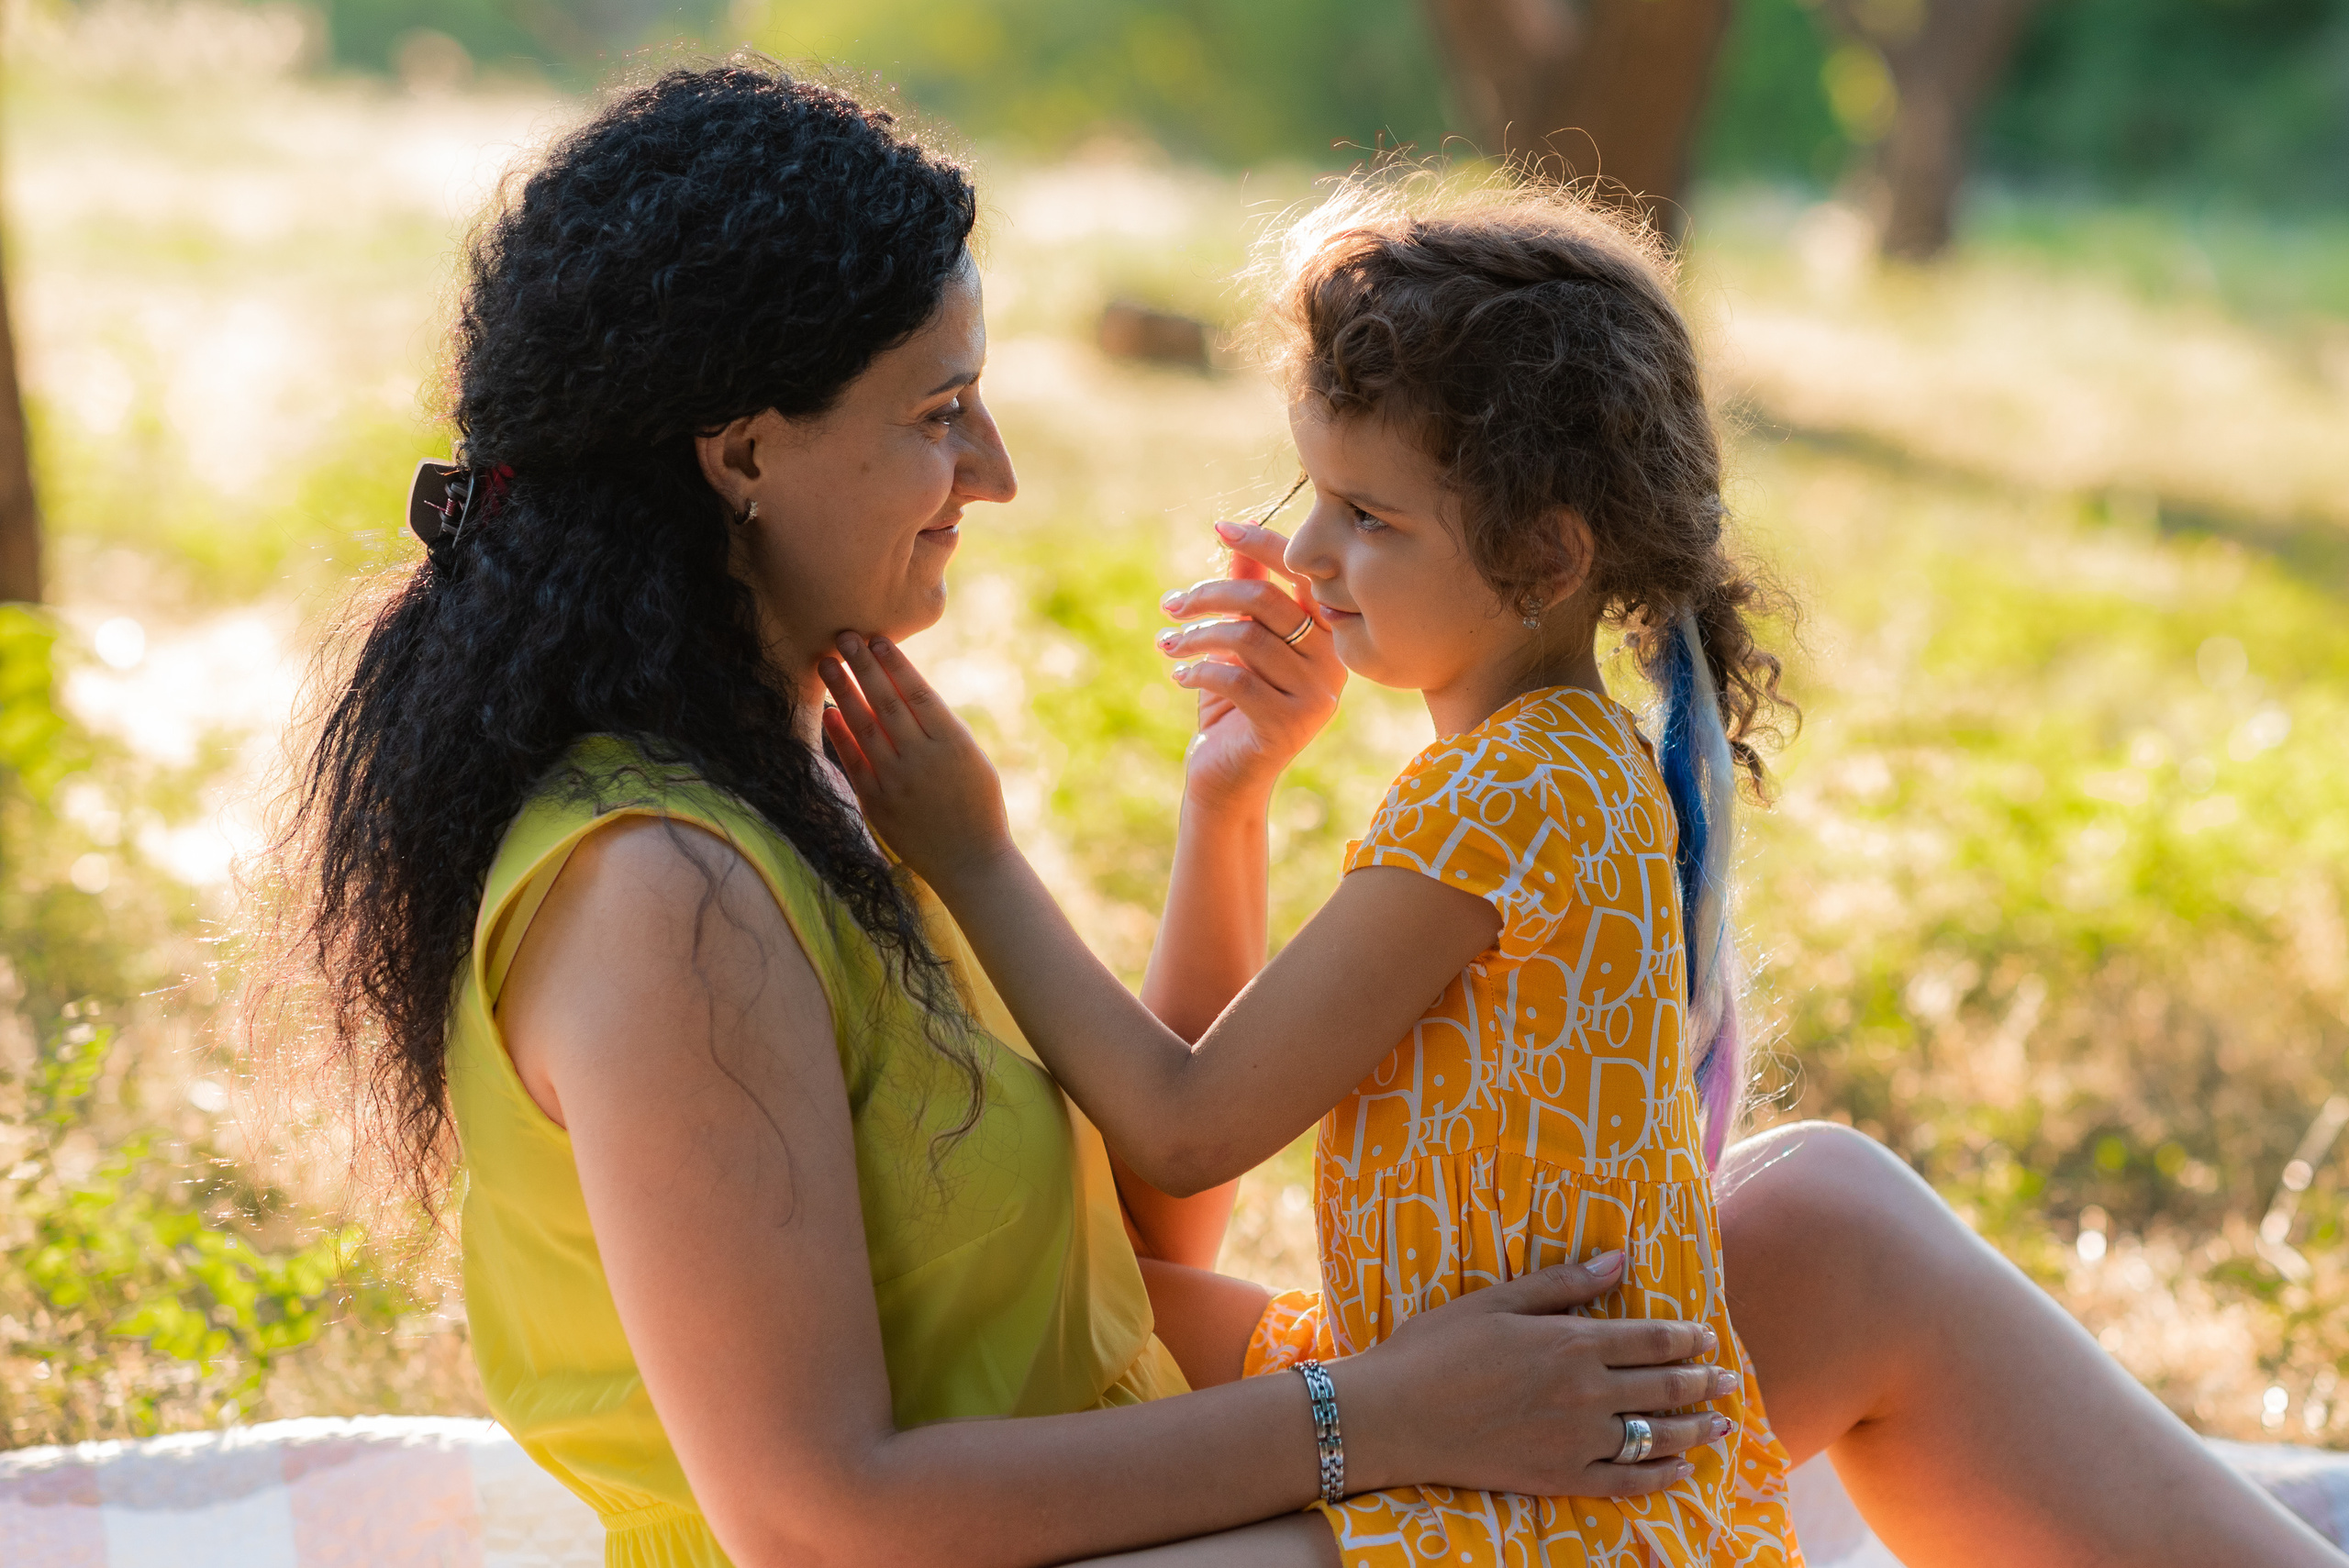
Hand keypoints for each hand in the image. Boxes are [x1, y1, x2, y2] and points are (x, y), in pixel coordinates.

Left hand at [820, 633, 1014, 889]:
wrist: (970, 862)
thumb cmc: (978, 805)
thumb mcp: (972, 759)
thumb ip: (941, 728)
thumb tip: (903, 693)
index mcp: (953, 743)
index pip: (918, 693)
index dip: (895, 663)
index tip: (877, 639)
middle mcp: (923, 759)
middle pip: (886, 702)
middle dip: (863, 666)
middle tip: (844, 636)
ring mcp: (897, 781)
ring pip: (864, 726)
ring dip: (843, 691)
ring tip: (827, 663)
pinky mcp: (877, 804)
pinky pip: (853, 762)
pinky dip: (840, 735)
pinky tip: (830, 711)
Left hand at [1156, 520, 1344, 811]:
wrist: (1228, 782)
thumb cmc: (1233, 709)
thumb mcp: (1238, 647)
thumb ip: (1245, 596)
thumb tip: (1236, 539)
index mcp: (1329, 638)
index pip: (1303, 576)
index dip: (1263, 545)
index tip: (1221, 529)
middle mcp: (1333, 665)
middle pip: (1266, 601)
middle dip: (1209, 595)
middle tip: (1171, 605)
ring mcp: (1315, 697)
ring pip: (1245, 637)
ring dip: (1194, 635)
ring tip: (1167, 644)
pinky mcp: (1288, 726)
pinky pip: (1235, 678)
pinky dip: (1197, 670)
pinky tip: (1178, 675)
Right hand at [1337, 1252, 1732, 1498]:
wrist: (1393, 1416)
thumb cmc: (1436, 1348)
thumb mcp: (1495, 1300)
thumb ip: (1562, 1283)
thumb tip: (1619, 1259)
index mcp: (1571, 1341)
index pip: (1650, 1338)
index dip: (1686, 1337)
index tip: (1708, 1336)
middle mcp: (1585, 1393)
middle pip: (1663, 1388)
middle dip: (1703, 1383)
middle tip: (1728, 1381)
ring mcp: (1576, 1440)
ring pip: (1654, 1436)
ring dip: (1694, 1430)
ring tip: (1720, 1427)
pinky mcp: (1559, 1477)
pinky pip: (1625, 1481)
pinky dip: (1658, 1478)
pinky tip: (1678, 1472)